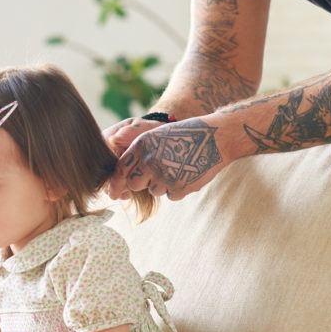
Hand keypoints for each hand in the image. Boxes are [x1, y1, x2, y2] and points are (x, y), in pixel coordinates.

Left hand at [108, 119, 225, 200]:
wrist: (215, 138)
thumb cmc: (184, 136)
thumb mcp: (156, 136)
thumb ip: (138, 155)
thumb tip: (122, 179)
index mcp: (142, 145)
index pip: (121, 170)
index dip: (117, 182)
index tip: (115, 192)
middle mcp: (150, 160)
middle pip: (134, 184)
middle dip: (141, 183)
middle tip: (154, 174)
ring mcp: (165, 175)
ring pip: (154, 191)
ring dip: (162, 184)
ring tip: (177, 166)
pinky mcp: (180, 187)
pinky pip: (171, 195)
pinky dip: (177, 188)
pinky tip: (187, 172)